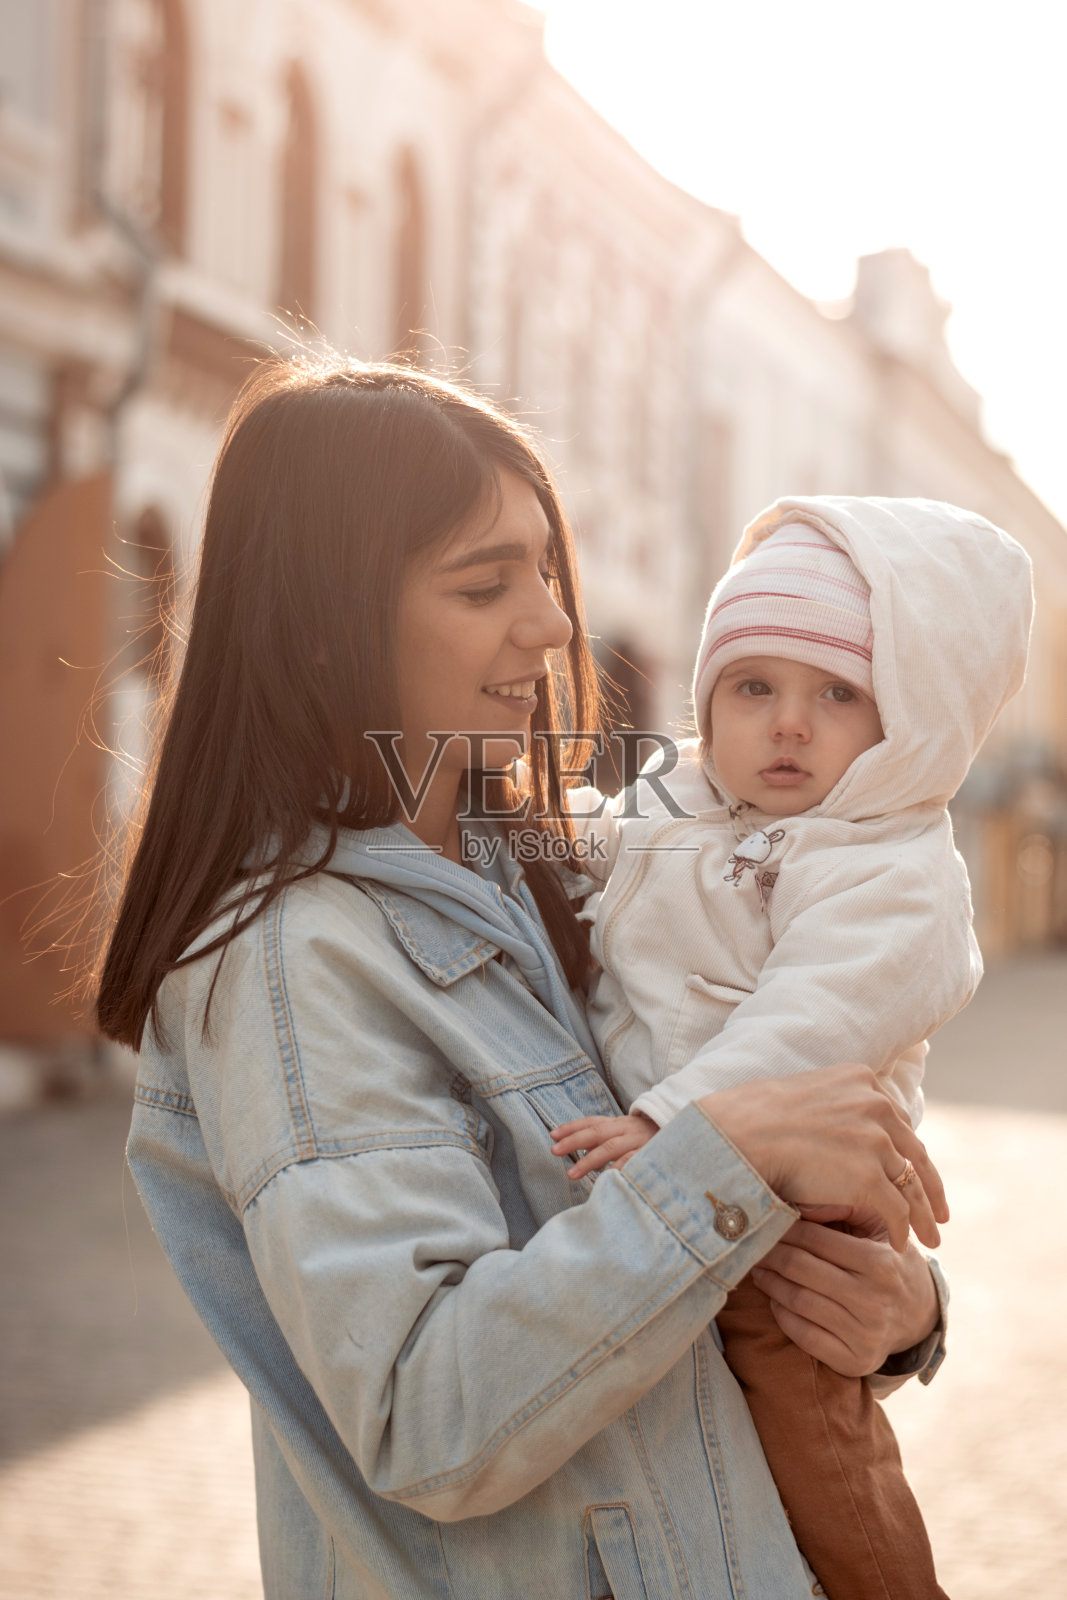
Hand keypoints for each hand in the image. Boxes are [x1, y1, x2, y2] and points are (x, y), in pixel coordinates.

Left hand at [549, 1113, 656, 1179]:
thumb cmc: (648, 1138)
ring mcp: (637, 1140)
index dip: (572, 1127)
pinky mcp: (650, 1152)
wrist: (684, 1132)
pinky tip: (607, 1178)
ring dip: (589, 1160)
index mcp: (618, 1124)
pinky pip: (632, 1160)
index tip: (553, 1135)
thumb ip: (606, 1140)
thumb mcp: (626, 1134)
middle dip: (573, 1141)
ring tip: (572, 1174)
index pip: (591, 1122)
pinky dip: (619, 1168)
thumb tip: (581, 1148)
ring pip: (610, 1148)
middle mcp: (625, 1129)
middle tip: (554, 1151)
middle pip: (595, 1133)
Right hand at [697, 1063, 947, 1252]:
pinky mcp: (868, 1176)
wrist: (739, 1134)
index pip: (897, 1122)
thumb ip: (830, 1108)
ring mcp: (874, 1140)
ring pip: (910, 1185)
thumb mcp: (802, 1094)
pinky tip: (899, 1244)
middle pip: (914, 1152)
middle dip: (928, 1185)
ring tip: (930, 1238)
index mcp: (861, 1081)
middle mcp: (876, 1105)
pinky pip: (895, 1210)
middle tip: (939, 1213)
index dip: (909, 1152)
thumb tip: (831, 1129)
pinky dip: (900, 1229)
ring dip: (922, 1215)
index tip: (916, 1172)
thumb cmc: (752, 1117)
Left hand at [749, 1206, 940, 1376]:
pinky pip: (804, 1336)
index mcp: (880, 1263)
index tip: (764, 1219)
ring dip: (770, 1283)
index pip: (816, 1239)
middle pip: (801, 1269)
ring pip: (798, 1301)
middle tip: (751, 1243)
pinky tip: (775, 1300)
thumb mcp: (880, 1230)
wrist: (919, 1315)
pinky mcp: (855, 1361)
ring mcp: (865, 1334)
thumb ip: (847, 1209)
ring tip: (757, 1268)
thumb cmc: (889, 1262)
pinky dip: (782, 1315)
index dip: (784, 1227)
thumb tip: (801, 1200)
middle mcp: (873, 1300)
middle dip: (769, 1253)